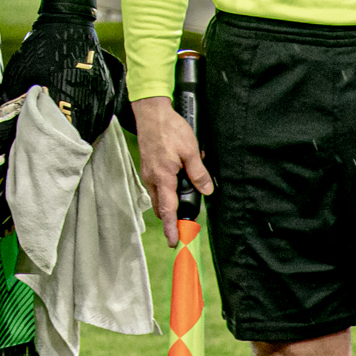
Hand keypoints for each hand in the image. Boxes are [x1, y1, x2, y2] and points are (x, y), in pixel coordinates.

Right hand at [134, 96, 211, 247]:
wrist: (151, 113)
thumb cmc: (169, 129)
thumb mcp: (190, 150)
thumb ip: (198, 173)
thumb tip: (207, 190)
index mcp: (163, 177)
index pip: (167, 209)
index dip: (172, 228)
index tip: (175, 242)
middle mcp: (152, 178)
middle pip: (162, 207)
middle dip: (172, 218)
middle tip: (187, 226)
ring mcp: (148, 173)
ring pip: (160, 196)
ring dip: (170, 203)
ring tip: (186, 199)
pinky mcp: (149, 167)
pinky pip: (158, 185)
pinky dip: (168, 190)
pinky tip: (179, 179)